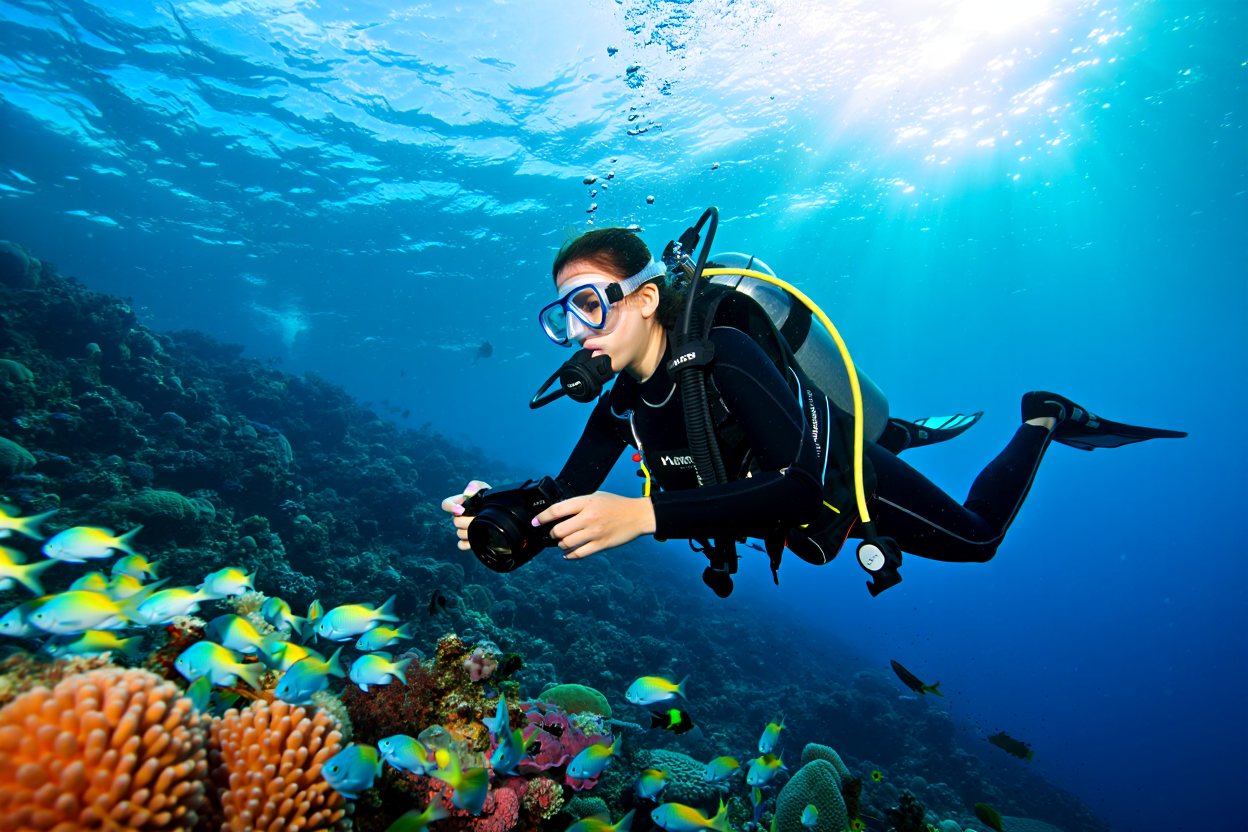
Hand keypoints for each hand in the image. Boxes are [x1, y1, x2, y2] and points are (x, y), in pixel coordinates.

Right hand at [441, 480, 490, 551]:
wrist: (502, 513)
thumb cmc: (490, 499)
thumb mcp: (485, 489)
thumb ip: (476, 486)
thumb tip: (467, 492)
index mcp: (460, 504)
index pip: (446, 504)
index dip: (451, 507)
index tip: (461, 509)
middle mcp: (459, 517)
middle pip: (455, 521)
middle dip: (466, 521)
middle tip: (479, 519)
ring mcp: (463, 529)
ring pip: (459, 533)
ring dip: (470, 532)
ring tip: (483, 527)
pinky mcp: (468, 540)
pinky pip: (461, 545)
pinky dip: (467, 544)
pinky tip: (477, 540)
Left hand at [533, 491, 656, 559]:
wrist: (637, 515)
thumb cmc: (616, 504)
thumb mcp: (596, 497)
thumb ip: (578, 504)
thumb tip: (558, 513)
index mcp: (586, 502)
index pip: (556, 510)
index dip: (542, 517)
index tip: (535, 522)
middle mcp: (589, 517)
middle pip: (559, 530)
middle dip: (552, 534)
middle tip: (553, 534)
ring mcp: (595, 532)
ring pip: (567, 543)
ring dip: (561, 545)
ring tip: (562, 543)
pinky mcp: (601, 544)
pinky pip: (579, 554)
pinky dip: (570, 556)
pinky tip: (567, 554)